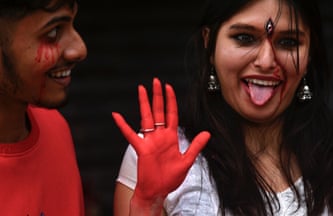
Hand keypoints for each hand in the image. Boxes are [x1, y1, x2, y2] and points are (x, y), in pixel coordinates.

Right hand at [112, 78, 209, 201]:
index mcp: (171, 137)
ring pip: (146, 118)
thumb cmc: (170, 178)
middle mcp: (160, 136)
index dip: (171, 101)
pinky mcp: (141, 148)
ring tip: (141, 89)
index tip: (169, 87)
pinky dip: (123, 125)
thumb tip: (207, 133)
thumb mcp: (187, 160)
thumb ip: (196, 146)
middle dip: (157, 96)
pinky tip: (117, 116)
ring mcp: (150, 141)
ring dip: (144, 103)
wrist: (158, 190)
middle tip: (156, 81)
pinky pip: (130, 134)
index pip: (171, 114)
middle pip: (158, 111)